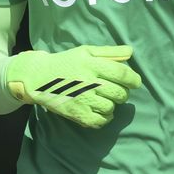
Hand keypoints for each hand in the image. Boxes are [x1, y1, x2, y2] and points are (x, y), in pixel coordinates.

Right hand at [5, 45, 141, 127]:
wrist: (39, 77)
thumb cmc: (65, 62)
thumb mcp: (86, 52)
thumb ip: (109, 52)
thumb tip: (131, 53)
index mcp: (91, 64)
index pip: (123, 74)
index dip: (134, 79)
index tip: (134, 82)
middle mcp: (88, 82)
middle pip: (120, 93)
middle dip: (122, 92)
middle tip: (114, 90)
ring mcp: (83, 100)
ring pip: (111, 108)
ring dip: (111, 104)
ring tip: (103, 98)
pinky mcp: (77, 114)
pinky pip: (100, 121)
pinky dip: (104, 117)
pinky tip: (99, 110)